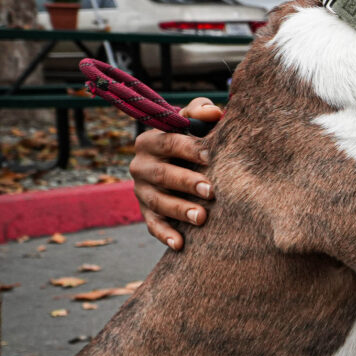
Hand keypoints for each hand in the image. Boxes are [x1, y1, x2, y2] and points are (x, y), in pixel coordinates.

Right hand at [129, 98, 222, 249]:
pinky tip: (180, 244)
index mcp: (150, 140)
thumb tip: (214, 113)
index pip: (169, 142)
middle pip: (163, 174)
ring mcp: (142, 191)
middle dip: (187, 182)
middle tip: (211, 190)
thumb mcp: (194, 121)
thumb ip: (201, 111)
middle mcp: (141, 165)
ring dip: (180, 210)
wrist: (180, 161)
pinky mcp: (147, 212)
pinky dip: (165, 235)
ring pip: (158, 202)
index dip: (189, 148)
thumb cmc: (193, 136)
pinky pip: (153, 225)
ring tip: (202, 218)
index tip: (210, 156)